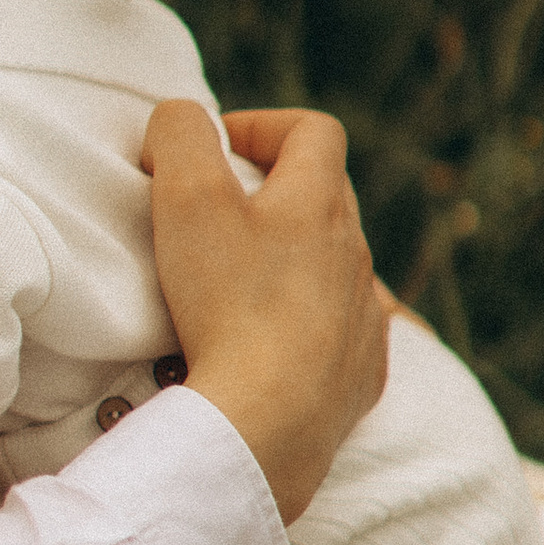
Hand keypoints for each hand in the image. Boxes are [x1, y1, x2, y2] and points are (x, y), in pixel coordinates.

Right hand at [142, 102, 388, 521]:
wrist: (270, 424)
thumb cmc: (227, 305)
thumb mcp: (185, 196)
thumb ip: (179, 134)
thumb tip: (180, 120)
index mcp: (320, 203)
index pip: (313, 131)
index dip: (263, 126)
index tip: (216, 153)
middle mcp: (355, 255)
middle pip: (328, 198)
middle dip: (275, 194)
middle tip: (217, 218)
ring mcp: (365, 318)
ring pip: (337, 268)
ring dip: (293, 263)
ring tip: (238, 289)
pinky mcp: (362, 375)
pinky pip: (344, 335)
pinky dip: (310, 328)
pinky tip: (270, 348)